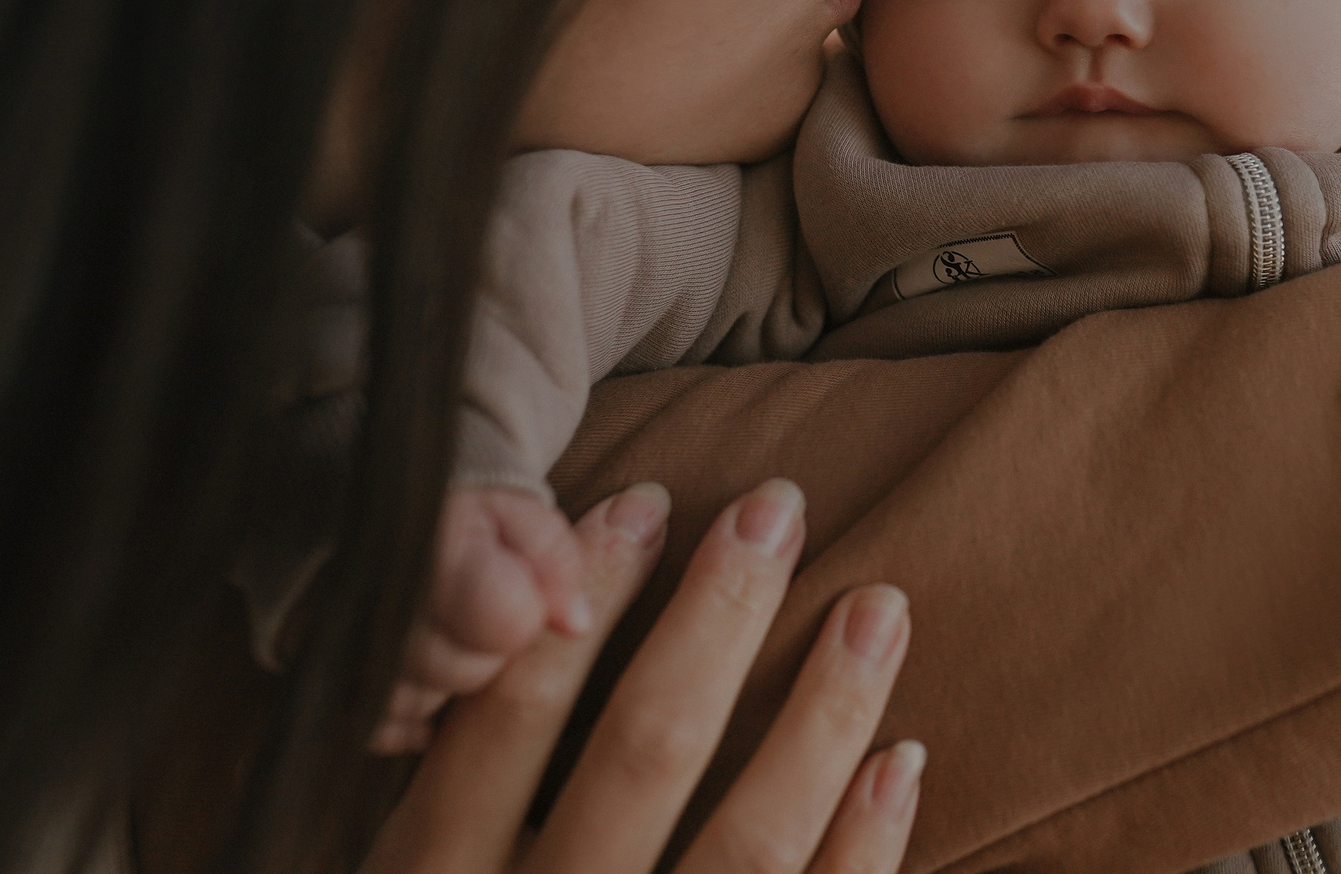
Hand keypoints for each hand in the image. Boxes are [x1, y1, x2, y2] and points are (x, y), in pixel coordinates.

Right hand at [361, 477, 922, 873]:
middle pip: (639, 754)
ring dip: (821, 714)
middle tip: (776, 504)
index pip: (504, 721)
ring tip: (878, 606)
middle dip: (716, 620)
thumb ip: (438, 813)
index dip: (575, 603)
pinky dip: (866, 848)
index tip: (643, 502)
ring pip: (748, 842)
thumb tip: (506, 642)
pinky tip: (901, 763)